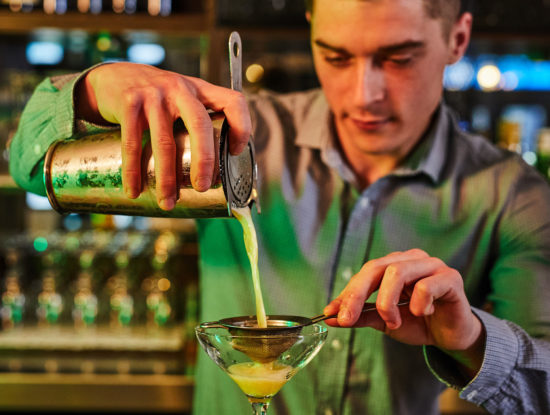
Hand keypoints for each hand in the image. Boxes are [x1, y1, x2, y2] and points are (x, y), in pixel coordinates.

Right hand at [75, 62, 250, 209]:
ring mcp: (154, 95)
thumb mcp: (182, 99)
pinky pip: (132, 143)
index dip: (242, 127)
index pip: (233, 101)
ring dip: (166, 179)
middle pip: (200, 125)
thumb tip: (213, 170)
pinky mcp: (128, 103)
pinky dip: (133, 171)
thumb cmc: (155, 97)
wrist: (111, 76)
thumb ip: (197, 122)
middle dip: (204, 161)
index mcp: (200, 90)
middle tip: (201, 187)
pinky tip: (134, 191)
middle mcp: (180, 89)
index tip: (234, 153)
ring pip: (165, 142)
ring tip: (167, 202)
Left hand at [324, 249, 483, 372]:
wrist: (451, 336)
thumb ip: (360, 316)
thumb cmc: (418, 322)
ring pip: (397, 272)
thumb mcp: (383, 321)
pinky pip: (426, 286)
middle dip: (357, 295)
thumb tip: (330, 316)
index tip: (331, 313)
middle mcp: (411, 259)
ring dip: (387, 302)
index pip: (365, 273)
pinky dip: (419, 304)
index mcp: (393, 264)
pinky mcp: (450, 277)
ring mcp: (431, 265)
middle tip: (347, 320)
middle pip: (376, 268)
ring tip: (393, 321)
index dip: (347, 293)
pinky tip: (424, 314)